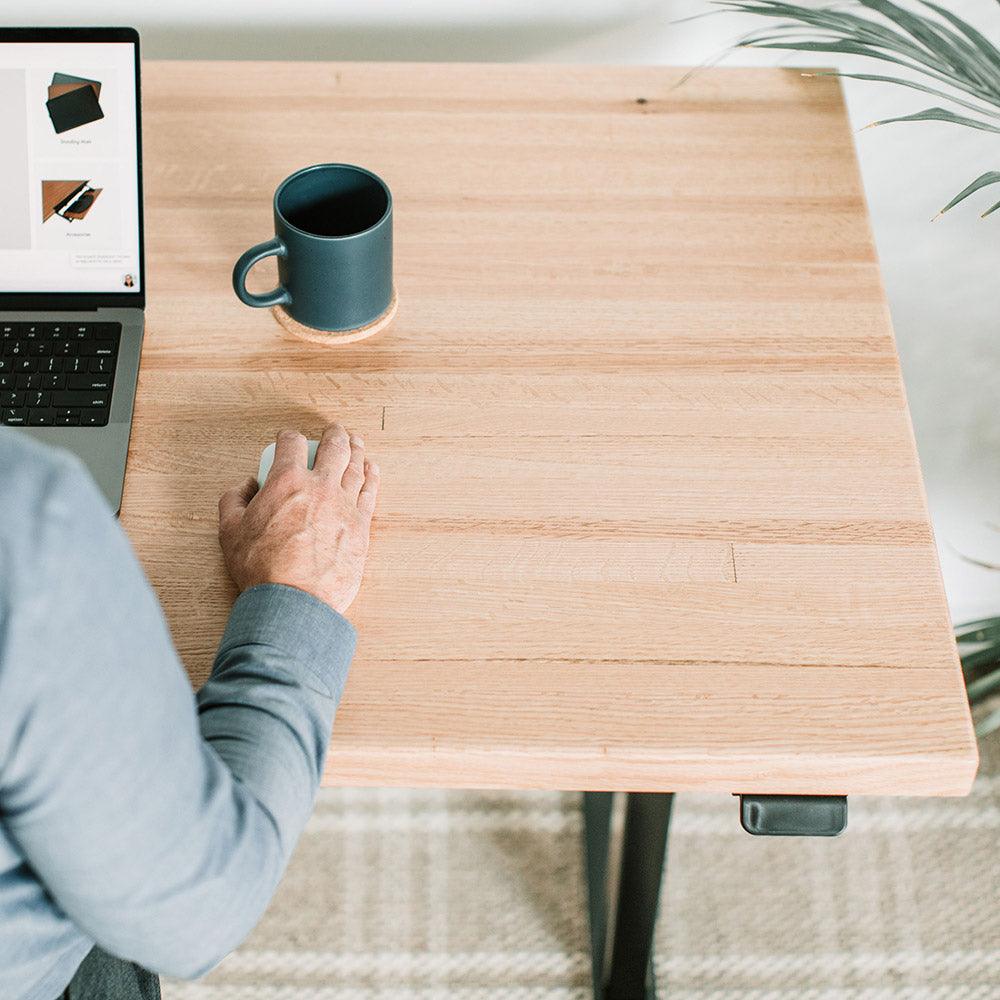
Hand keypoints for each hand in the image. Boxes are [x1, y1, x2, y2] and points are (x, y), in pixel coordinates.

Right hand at [218, 425, 379, 614]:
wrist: (294, 600)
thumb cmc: (261, 568)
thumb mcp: (229, 531)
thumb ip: (234, 500)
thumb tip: (246, 486)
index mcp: (286, 481)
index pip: (291, 444)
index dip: (288, 437)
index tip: (288, 438)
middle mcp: (320, 487)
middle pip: (334, 448)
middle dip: (334, 434)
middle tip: (335, 430)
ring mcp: (345, 506)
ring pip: (356, 467)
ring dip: (356, 450)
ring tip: (356, 442)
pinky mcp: (361, 526)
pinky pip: (370, 493)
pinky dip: (372, 477)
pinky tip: (372, 469)